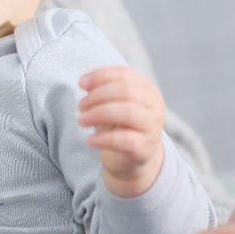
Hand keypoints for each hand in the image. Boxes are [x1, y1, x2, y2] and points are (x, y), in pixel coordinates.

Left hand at [78, 66, 165, 197]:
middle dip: (97, 96)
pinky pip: (123, 140)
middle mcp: (154, 106)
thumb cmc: (118, 126)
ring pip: (127, 112)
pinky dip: (102, 139)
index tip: (80, 83)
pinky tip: (89, 140)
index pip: (124, 74)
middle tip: (80, 106)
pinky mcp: (145, 148)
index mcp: (146, 90)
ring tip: (80, 120)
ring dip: (98, 114)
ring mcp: (153, 127)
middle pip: (126, 91)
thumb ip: (100, 91)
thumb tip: (85, 83)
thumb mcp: (109, 105)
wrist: (131, 159)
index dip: (100, 76)